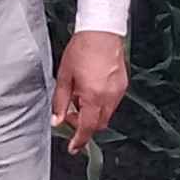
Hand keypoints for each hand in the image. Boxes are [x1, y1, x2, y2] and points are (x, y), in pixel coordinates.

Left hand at [51, 29, 126, 153]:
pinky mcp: (123, 85)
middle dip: (84, 126)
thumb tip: (57, 120)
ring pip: (106, 114)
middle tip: (70, 115)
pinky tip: (91, 91)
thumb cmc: (81, 50)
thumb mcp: (64, 76)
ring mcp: (118, 91)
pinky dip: (101, 104)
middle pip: (99, 124)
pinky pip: (112, 103)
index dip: (79, 140)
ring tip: (79, 99)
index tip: (73, 148)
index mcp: (92, 96)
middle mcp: (109, 97)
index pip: (87, 127)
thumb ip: (60, 102)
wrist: (101, 31)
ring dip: (93, 114)